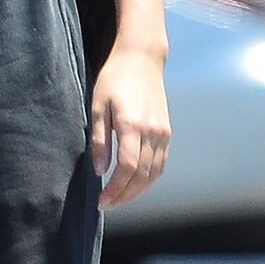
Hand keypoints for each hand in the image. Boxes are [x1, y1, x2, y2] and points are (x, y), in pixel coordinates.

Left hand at [91, 42, 170, 209]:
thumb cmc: (114, 79)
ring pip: (154, 173)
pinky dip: (149, 179)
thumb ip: (99, 139)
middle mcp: (152, 131)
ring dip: (137, 191)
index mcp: (132, 124)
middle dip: (124, 195)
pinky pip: (161, 163)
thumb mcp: (98, 106)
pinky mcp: (166, 131)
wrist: (141, 59)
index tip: (101, 200)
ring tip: (119, 198)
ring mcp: (162, 132)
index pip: (127, 168)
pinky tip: (134, 184)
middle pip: (141, 175)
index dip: (115, 189)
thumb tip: (99, 170)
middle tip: (107, 205)